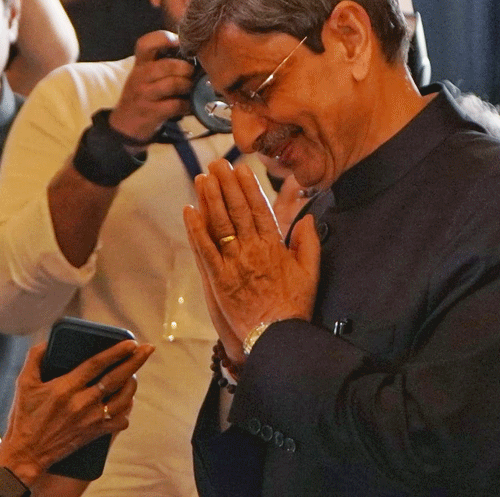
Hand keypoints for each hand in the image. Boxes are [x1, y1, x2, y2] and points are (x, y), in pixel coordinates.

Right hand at [0, 339, 153, 484]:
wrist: (26, 453)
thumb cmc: (24, 417)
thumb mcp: (24, 383)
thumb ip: (35, 358)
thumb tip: (49, 342)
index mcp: (65, 388)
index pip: (97, 364)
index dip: (116, 352)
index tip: (131, 342)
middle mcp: (81, 403)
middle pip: (116, 378)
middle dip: (135, 361)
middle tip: (148, 349)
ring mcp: (90, 420)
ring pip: (123, 399)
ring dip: (133, 384)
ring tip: (134, 373)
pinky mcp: (93, 433)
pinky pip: (119, 420)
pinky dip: (126, 409)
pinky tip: (126, 400)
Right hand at [107, 30, 193, 142]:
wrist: (125, 124)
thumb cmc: (141, 95)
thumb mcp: (143, 75)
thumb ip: (161, 62)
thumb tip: (191, 52)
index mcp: (139, 64)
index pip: (146, 44)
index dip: (163, 38)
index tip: (178, 42)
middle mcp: (140, 77)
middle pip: (166, 65)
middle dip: (185, 67)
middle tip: (192, 71)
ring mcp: (145, 95)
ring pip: (172, 84)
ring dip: (187, 85)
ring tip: (190, 87)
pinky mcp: (152, 112)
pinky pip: (175, 105)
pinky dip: (186, 105)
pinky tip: (188, 105)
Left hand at [183, 159, 319, 363]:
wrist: (278, 336)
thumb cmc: (294, 307)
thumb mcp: (311, 272)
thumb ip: (309, 243)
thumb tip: (308, 219)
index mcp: (274, 246)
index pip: (259, 209)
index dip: (249, 187)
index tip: (241, 168)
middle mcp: (253, 250)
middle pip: (237, 210)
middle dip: (226, 184)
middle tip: (217, 164)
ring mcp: (234, 264)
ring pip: (221, 224)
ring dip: (210, 199)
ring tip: (203, 177)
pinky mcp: (218, 279)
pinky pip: (205, 250)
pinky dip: (196, 229)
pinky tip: (189, 210)